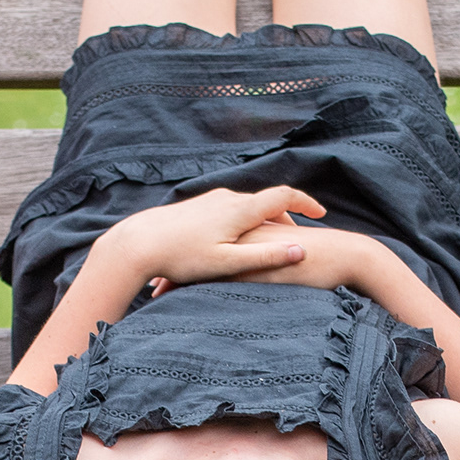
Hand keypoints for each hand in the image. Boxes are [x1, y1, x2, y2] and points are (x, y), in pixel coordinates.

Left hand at [97, 185, 329, 291]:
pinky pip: (230, 212)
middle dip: (285, 219)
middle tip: (297, 240)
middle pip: (266, 203)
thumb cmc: (182, 256)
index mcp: (240, 210)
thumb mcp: (228, 262)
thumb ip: (266, 257)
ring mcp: (210, 200)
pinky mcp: (197, 207)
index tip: (322, 213)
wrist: (137, 243)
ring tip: (269, 245)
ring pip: (247, 208)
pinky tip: (236, 245)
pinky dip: (243, 224)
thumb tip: (301, 251)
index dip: (306, 203)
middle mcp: (227, 198)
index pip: (284, 197)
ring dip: (263, 223)